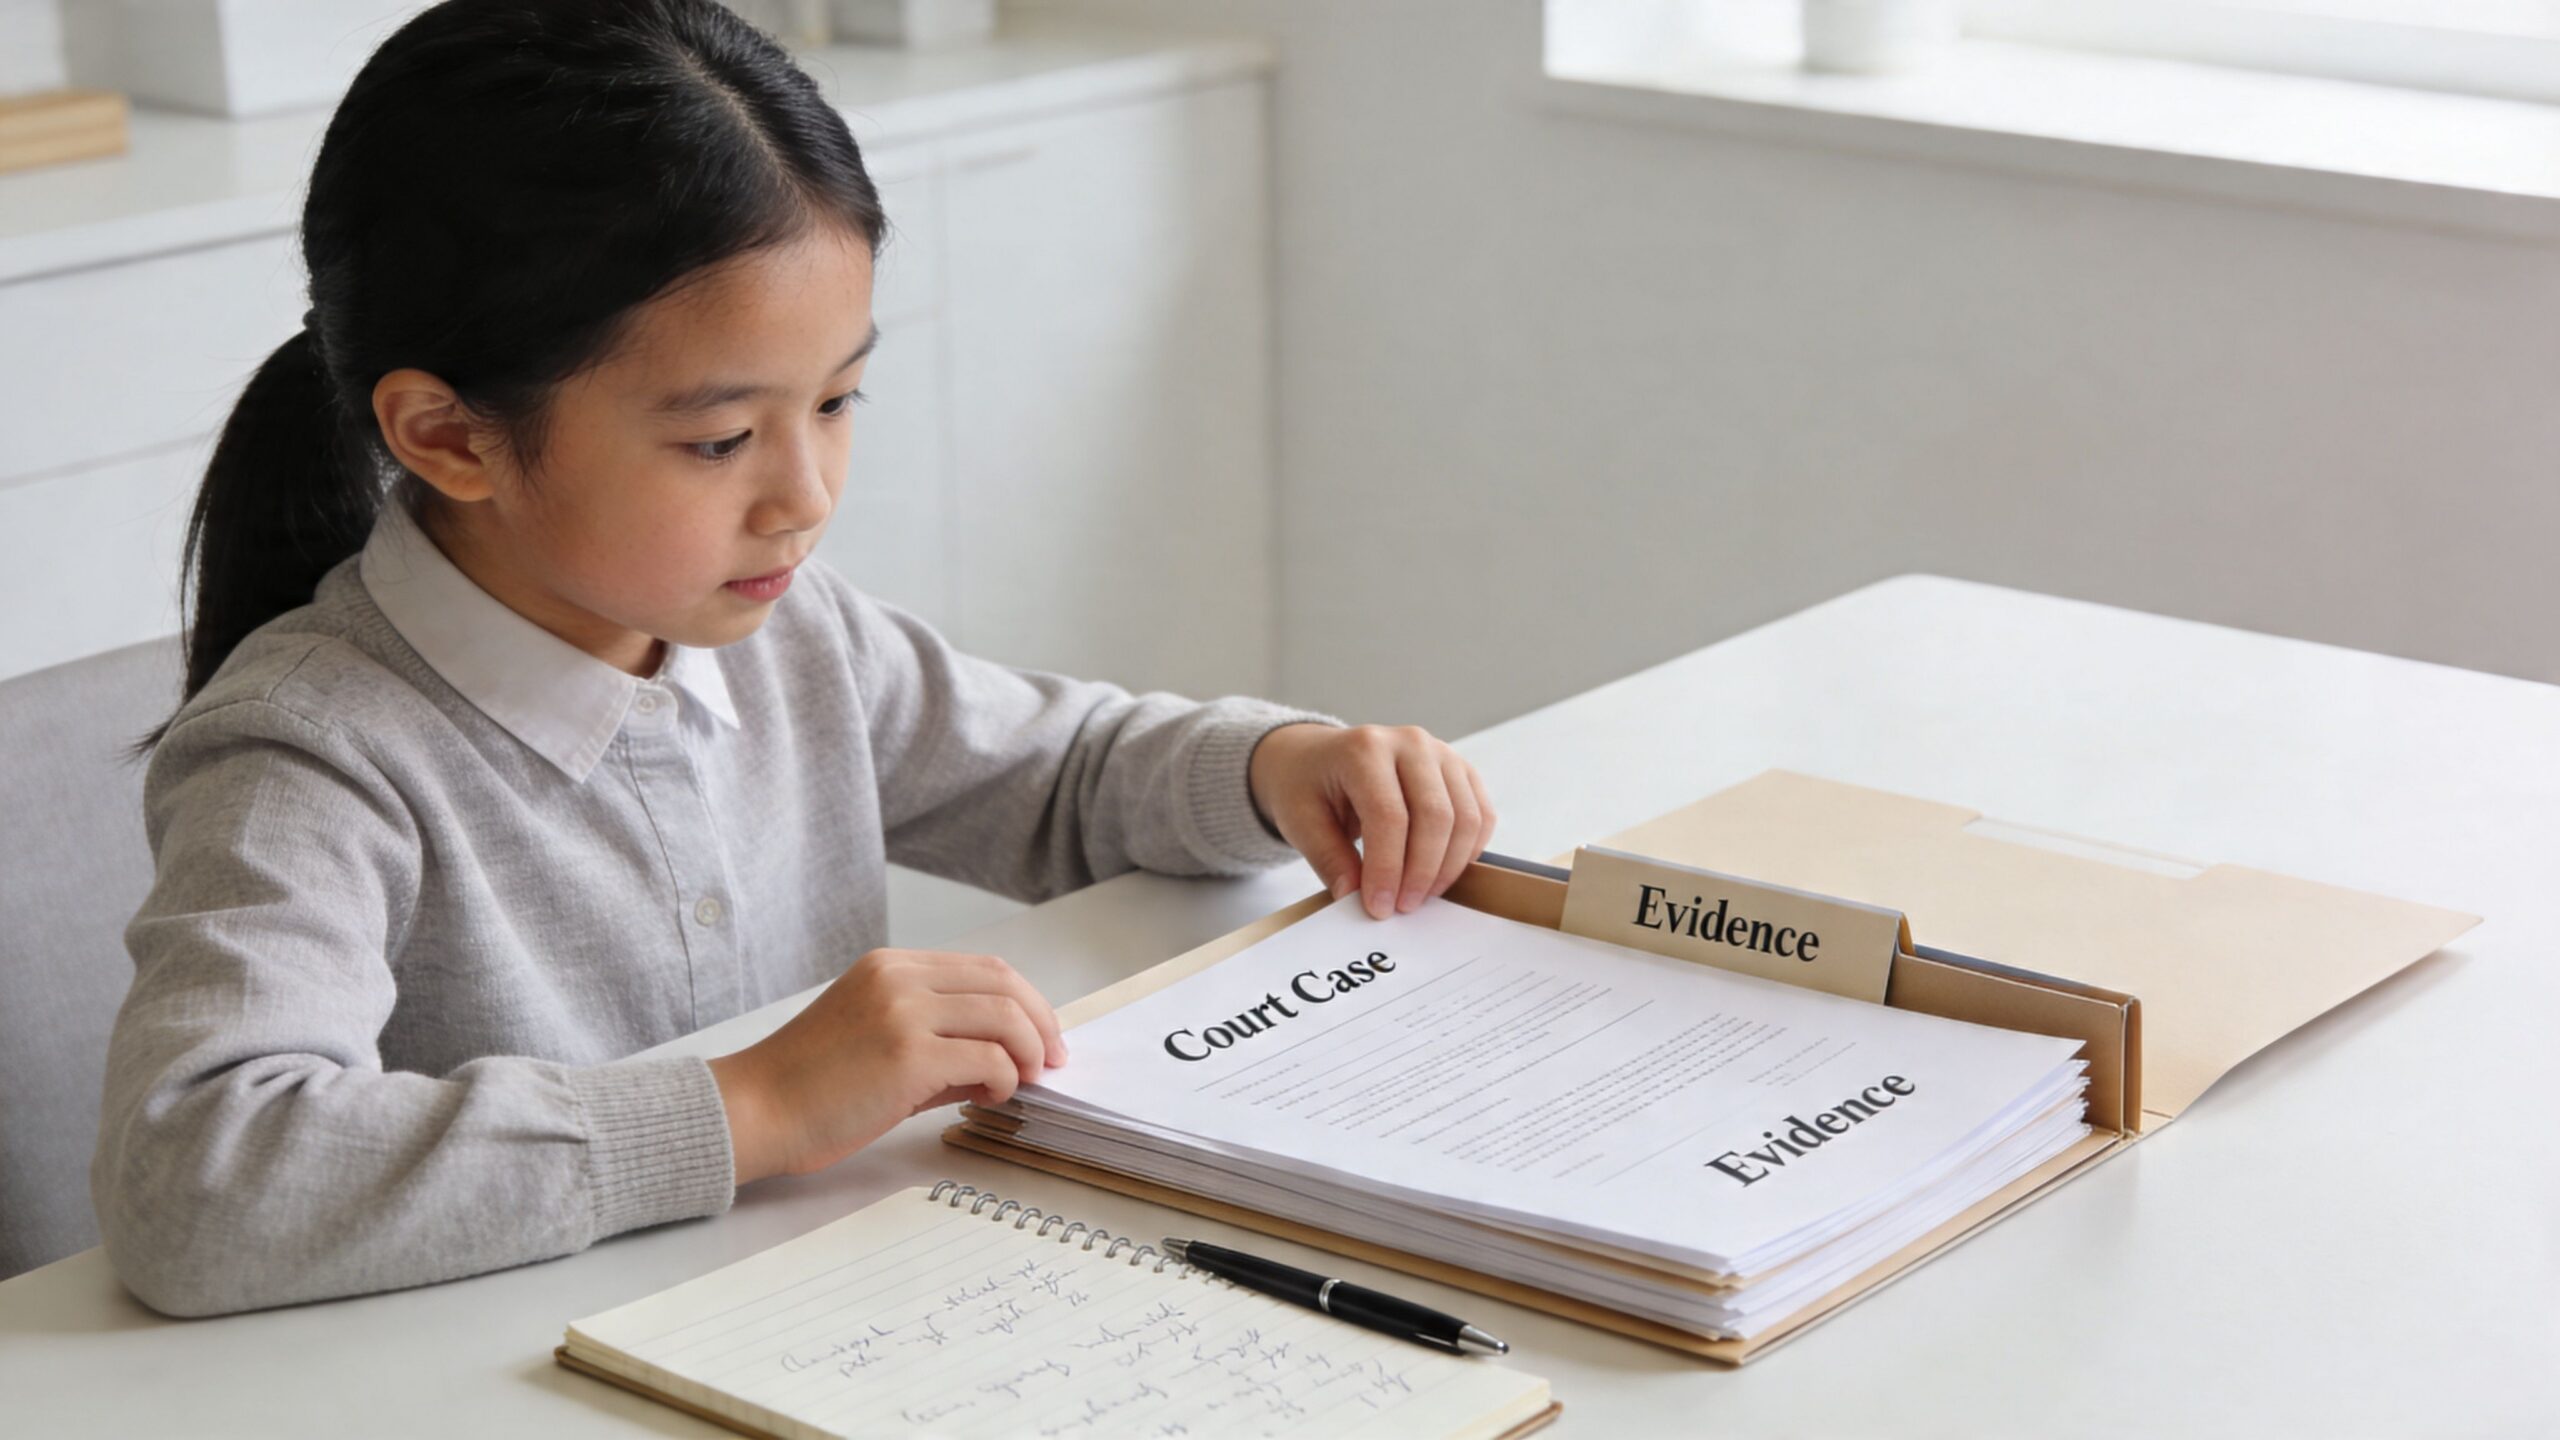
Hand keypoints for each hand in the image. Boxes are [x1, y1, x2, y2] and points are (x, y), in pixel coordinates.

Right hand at [705, 949, 1064, 1184]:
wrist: (753, 1111)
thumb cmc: (807, 1089)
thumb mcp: (878, 1045)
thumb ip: (938, 1045)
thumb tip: (1002, 1064)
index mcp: (890, 967)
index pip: (984, 968)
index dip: (1027, 1001)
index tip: (1044, 1037)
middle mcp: (899, 978)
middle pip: (1004, 984)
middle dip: (1042, 1024)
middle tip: (1053, 1062)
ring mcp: (903, 1011)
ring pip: (1004, 1016)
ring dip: (1030, 1051)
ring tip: (1027, 1082)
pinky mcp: (907, 1053)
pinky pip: (988, 1057)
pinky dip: (1006, 1078)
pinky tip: (994, 1096)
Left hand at [1248, 722, 1497, 920]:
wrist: (1318, 757)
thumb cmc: (1308, 786)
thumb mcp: (1300, 821)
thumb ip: (1329, 858)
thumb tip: (1355, 897)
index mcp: (1364, 748)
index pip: (1389, 816)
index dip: (1388, 868)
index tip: (1379, 907)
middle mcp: (1410, 742)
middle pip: (1435, 817)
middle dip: (1421, 872)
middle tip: (1402, 907)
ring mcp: (1442, 753)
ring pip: (1466, 819)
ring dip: (1447, 868)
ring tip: (1419, 895)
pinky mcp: (1461, 770)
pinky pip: (1481, 816)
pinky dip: (1468, 852)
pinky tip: (1440, 873)